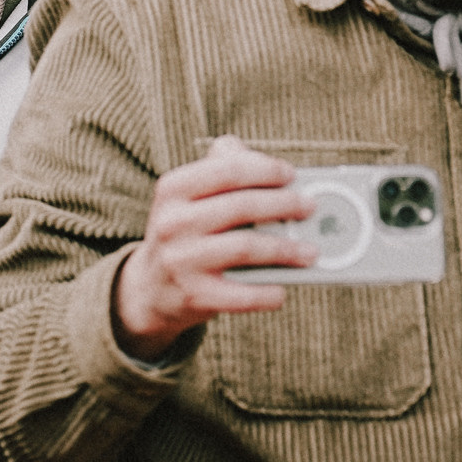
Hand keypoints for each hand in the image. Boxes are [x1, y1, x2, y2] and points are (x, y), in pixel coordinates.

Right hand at [113, 134, 311, 360]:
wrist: (150, 288)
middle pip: (242, 206)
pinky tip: (283, 288)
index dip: (265, 169)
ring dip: (287, 248)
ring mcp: (181, 261)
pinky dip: (269, 292)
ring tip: (311, 250)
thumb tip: (274, 166)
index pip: (227, 169)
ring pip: (246, 247)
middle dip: (284, 205)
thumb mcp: (189, 197)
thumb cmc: (185, 232)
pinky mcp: (194, 295)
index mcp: (173, 189)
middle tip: (310, 207)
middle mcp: (173, 223)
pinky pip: (243, 294)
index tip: (291, 174)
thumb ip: (223, 169)